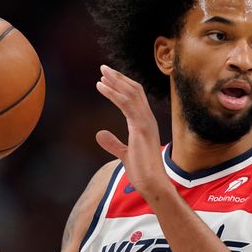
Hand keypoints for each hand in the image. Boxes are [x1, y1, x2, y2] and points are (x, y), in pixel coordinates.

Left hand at [95, 65, 169, 196]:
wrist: (152, 183)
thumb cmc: (142, 172)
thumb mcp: (124, 154)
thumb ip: (113, 143)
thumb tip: (99, 134)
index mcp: (145, 124)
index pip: (136, 98)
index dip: (123, 86)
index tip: (109, 79)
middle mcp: (148, 119)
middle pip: (135, 90)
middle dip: (119, 78)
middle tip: (104, 69)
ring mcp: (146, 122)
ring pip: (131, 93)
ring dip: (115, 81)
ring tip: (101, 73)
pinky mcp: (140, 127)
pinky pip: (126, 104)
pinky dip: (113, 93)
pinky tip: (101, 87)